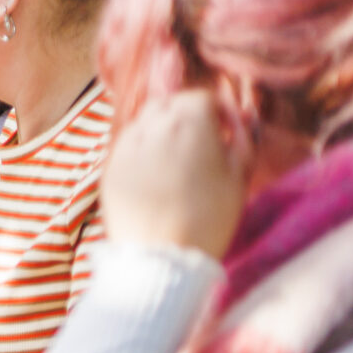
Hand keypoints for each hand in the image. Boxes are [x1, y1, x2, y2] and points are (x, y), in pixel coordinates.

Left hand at [103, 87, 245, 257]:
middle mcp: (152, 125)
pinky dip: (143, 150)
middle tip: (202, 141)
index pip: (201, 96)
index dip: (218, 111)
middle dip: (187, 115)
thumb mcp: (239, 175)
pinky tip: (156, 174)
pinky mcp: (110, 167)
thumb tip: (240, 118)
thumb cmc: (209, 217)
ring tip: (178, 159)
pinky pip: (129, 145)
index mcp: (188, 122)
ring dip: (163, 130)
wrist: (161, 256)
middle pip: (170, 103)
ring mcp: (126, 145)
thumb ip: (242, 137)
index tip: (226, 131)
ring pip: (146, 121)